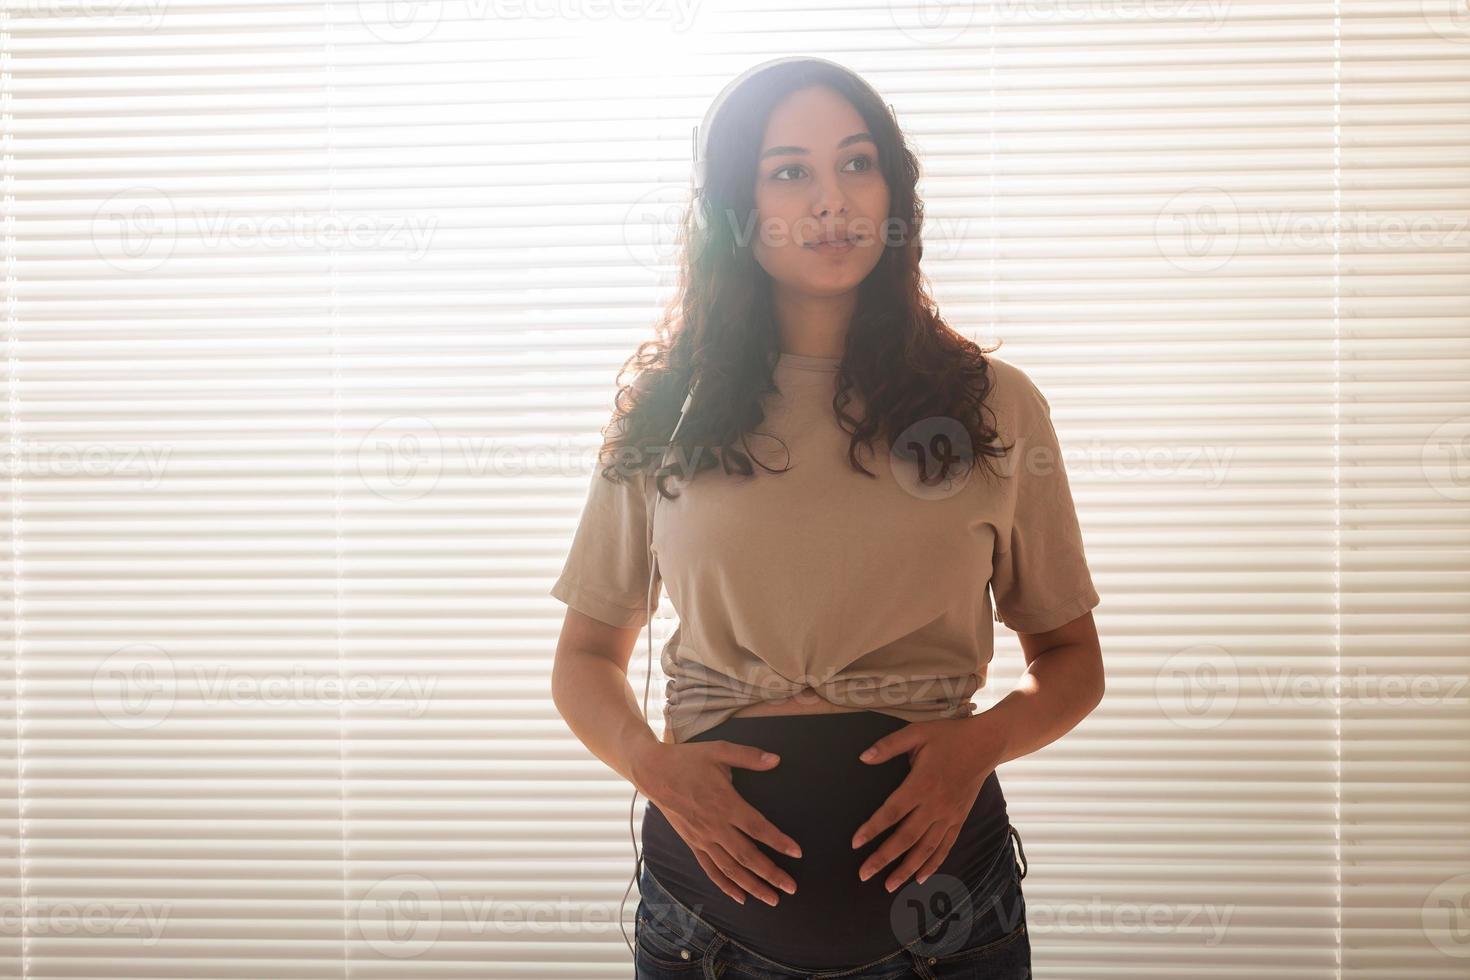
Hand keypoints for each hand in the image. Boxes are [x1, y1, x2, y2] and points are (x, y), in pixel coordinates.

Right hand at [633, 739, 803, 907]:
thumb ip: (749, 757)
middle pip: (748, 856)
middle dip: (771, 874)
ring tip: (772, 898)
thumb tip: (776, 760)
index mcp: (725, 803)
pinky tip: (741, 897)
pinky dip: (726, 886)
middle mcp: (715, 826)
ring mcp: (702, 838)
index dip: (779, 842)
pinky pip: (711, 870)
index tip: (797, 853)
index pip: (758, 828)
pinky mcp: (692, 844)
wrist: (653, 772)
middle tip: (791, 888)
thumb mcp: (719, 750)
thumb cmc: (688, 760)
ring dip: (752, 886)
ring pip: (731, 869)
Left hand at [849, 715, 1004, 892]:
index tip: (856, 843)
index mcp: (921, 784)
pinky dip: (932, 864)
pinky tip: (920, 877)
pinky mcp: (959, 819)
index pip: (891, 812)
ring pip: (925, 849)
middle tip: (863, 874)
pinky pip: (945, 846)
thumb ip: (889, 746)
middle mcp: (935, 805)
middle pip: (905, 838)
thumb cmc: (949, 736)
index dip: (872, 829)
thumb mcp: (916, 733)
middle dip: (883, 858)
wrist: (986, 743)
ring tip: (888, 886)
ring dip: (906, 869)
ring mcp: (949, 815)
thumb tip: (863, 757)